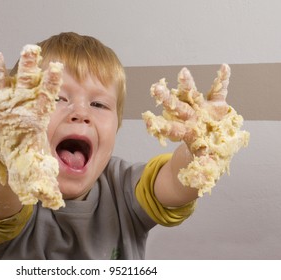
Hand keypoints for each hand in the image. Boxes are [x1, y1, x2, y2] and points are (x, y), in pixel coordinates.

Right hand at [0, 45, 64, 208]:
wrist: (15, 161)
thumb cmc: (30, 161)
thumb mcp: (39, 172)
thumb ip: (47, 184)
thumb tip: (55, 201)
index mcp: (38, 121)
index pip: (47, 100)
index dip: (51, 84)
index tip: (56, 66)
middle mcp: (22, 111)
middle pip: (26, 86)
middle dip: (27, 68)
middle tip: (29, 48)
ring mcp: (5, 112)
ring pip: (1, 89)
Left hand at [143, 64, 249, 195]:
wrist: (212, 143)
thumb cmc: (204, 154)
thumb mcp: (203, 166)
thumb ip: (201, 171)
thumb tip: (200, 181)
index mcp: (186, 133)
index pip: (171, 129)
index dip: (161, 126)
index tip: (148, 121)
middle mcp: (191, 118)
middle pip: (177, 108)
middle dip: (166, 99)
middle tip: (155, 89)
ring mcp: (202, 110)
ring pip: (193, 96)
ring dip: (188, 84)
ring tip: (183, 71)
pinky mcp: (216, 105)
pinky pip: (219, 91)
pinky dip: (223, 80)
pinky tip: (224, 67)